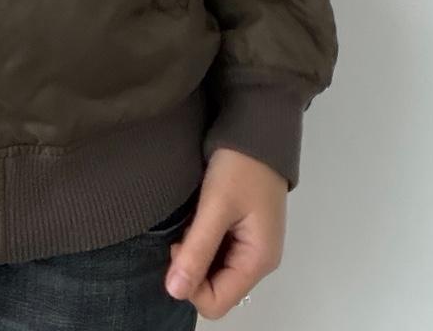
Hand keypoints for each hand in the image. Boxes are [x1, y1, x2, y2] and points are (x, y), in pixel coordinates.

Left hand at [162, 148, 286, 317]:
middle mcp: (257, 259)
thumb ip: (197, 250)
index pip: (216, 303)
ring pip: (213, 271)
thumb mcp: (215, 205)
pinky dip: (201, 241)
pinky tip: (196, 218)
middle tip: (183, 231)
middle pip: (215, 289)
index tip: (179, 246)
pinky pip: (217, 252)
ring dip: (196, 253)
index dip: (190, 283)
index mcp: (257, 260)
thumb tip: (174, 291)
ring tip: (191, 221)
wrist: (256, 128)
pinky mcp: (242, 231)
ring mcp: (251, 245)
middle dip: (192, 267)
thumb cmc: (240, 164)